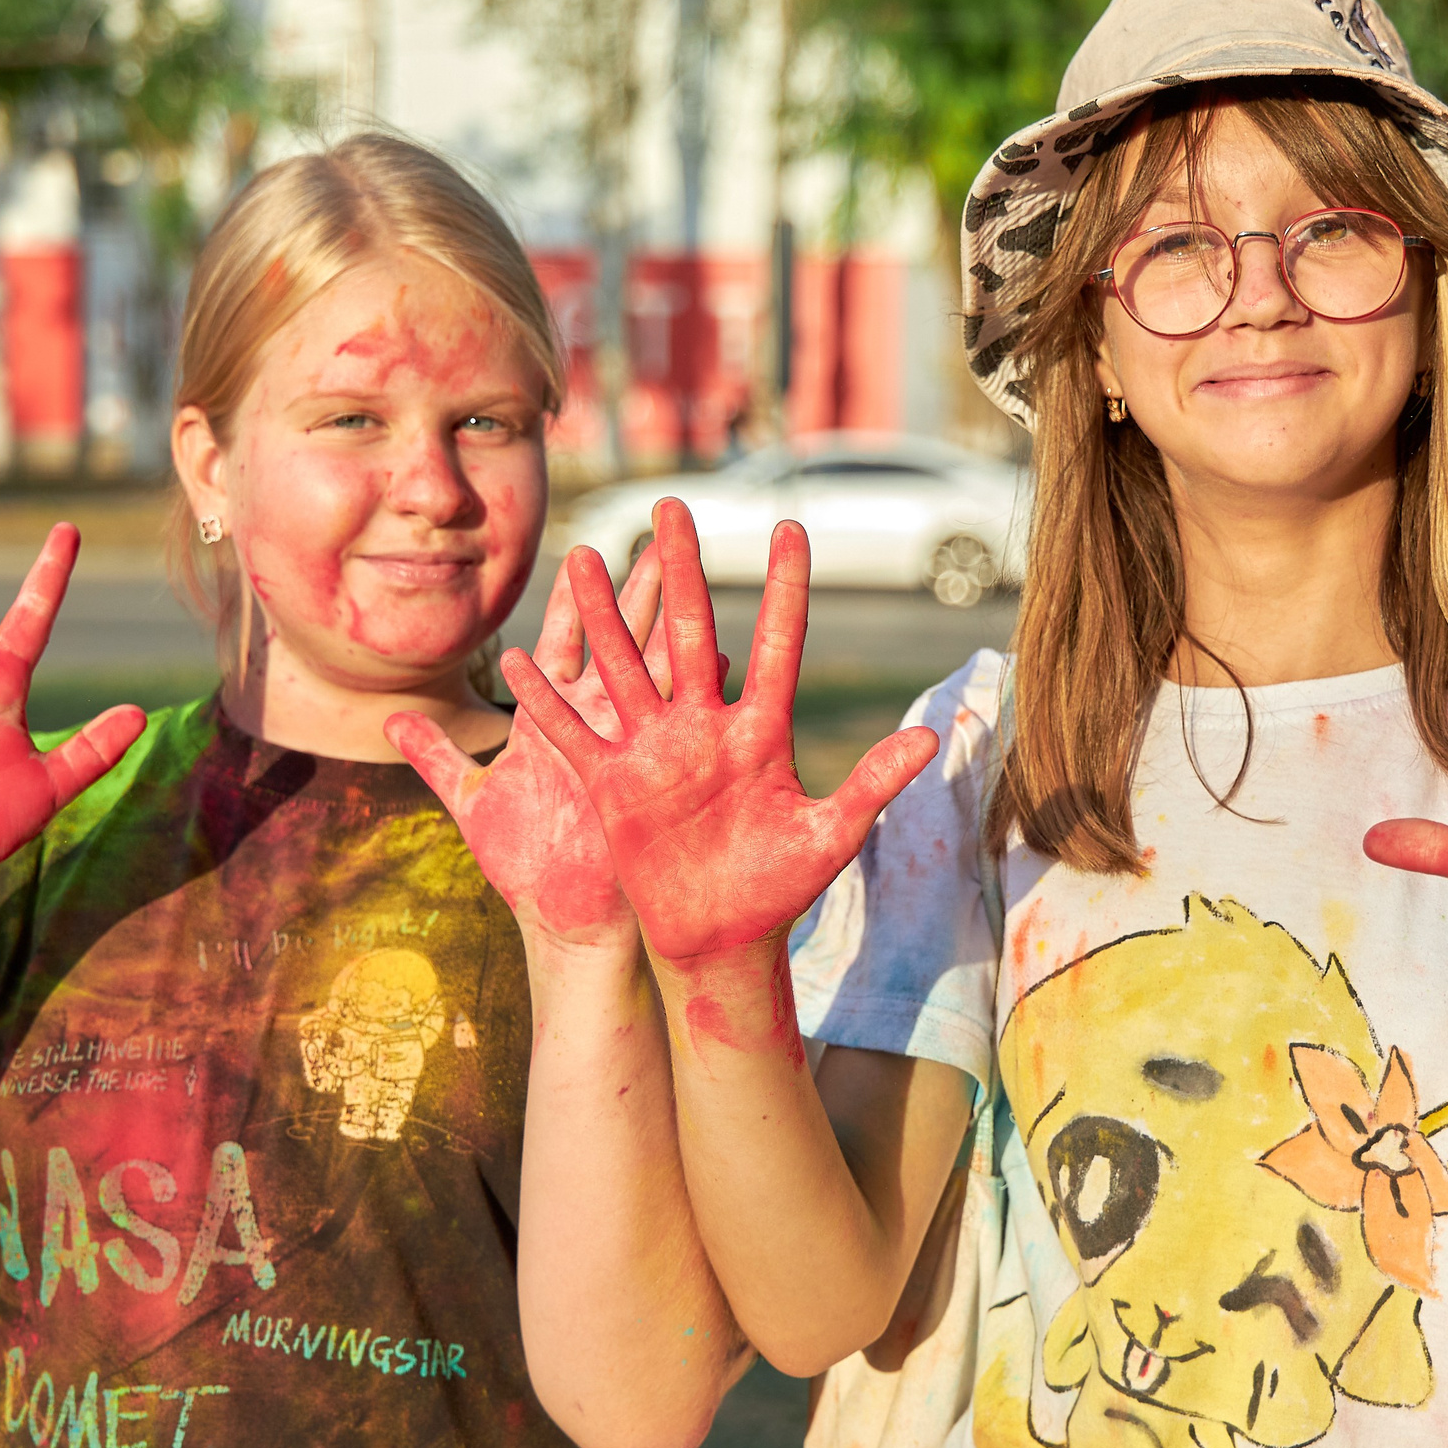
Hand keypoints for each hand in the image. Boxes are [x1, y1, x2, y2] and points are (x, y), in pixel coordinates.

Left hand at [385, 544, 674, 949]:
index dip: (577, 595)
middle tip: (669, 524)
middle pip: (624, 633)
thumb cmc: (528, 869)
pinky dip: (690, 699)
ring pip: (652, 664)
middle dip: (645, 580)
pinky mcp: (642, 782)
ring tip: (683, 565)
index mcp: (557, 719)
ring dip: (664, 614)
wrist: (571, 927)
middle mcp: (597, 721)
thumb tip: (388, 720)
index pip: (567, 639)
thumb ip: (432, 756)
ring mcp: (626, 746)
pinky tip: (716, 661)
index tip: (595, 546)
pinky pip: (670, 733)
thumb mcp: (469, 804)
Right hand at [504, 498, 937, 962]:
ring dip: (601, 613)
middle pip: (688, 631)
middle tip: (670, 507)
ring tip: (584, 554)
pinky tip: (517, 661)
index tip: (790, 526)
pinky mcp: (613, 785)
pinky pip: (573, 736)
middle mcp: (704, 727)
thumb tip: (930, 739)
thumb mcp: (831, 837)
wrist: (722, 940)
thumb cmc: (781, 890)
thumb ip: (873, 784)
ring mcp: (654, 751)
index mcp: (761, 732)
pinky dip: (546, 703)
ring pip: (623, 667)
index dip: (786, 588)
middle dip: (678, 569)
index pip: (779, 643)